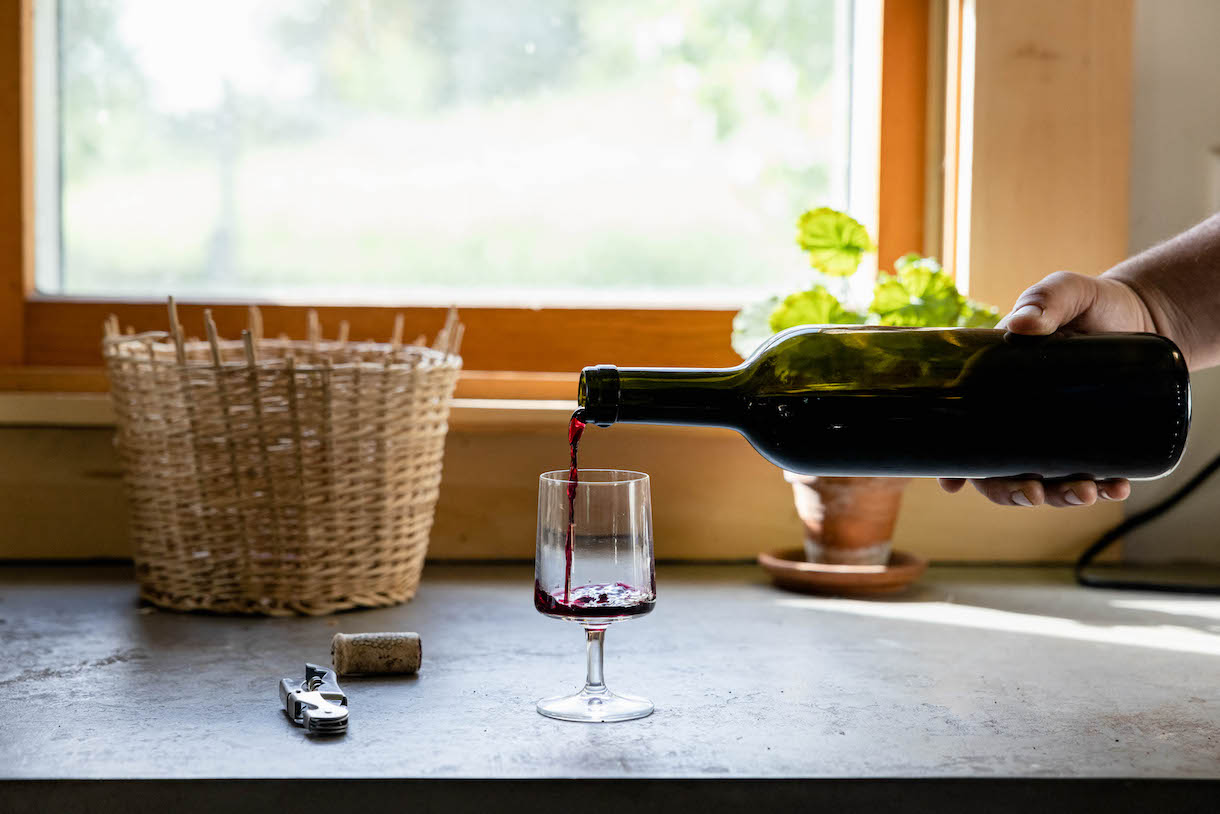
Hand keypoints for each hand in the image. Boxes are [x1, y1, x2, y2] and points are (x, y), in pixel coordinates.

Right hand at [939, 271, 1155, 506]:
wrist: (1143, 315)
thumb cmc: (1091, 302)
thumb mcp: (1066, 291)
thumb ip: (1045, 299)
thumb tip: (1022, 326)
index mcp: (997, 387)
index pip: (966, 432)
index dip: (954, 465)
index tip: (953, 486)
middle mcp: (1020, 418)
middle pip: (1001, 471)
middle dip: (1013, 491)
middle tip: (1036, 492)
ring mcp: (1056, 433)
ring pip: (1045, 481)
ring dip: (1060, 496)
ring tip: (1088, 493)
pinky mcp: (1092, 440)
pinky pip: (1091, 474)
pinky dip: (1103, 487)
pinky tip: (1117, 487)